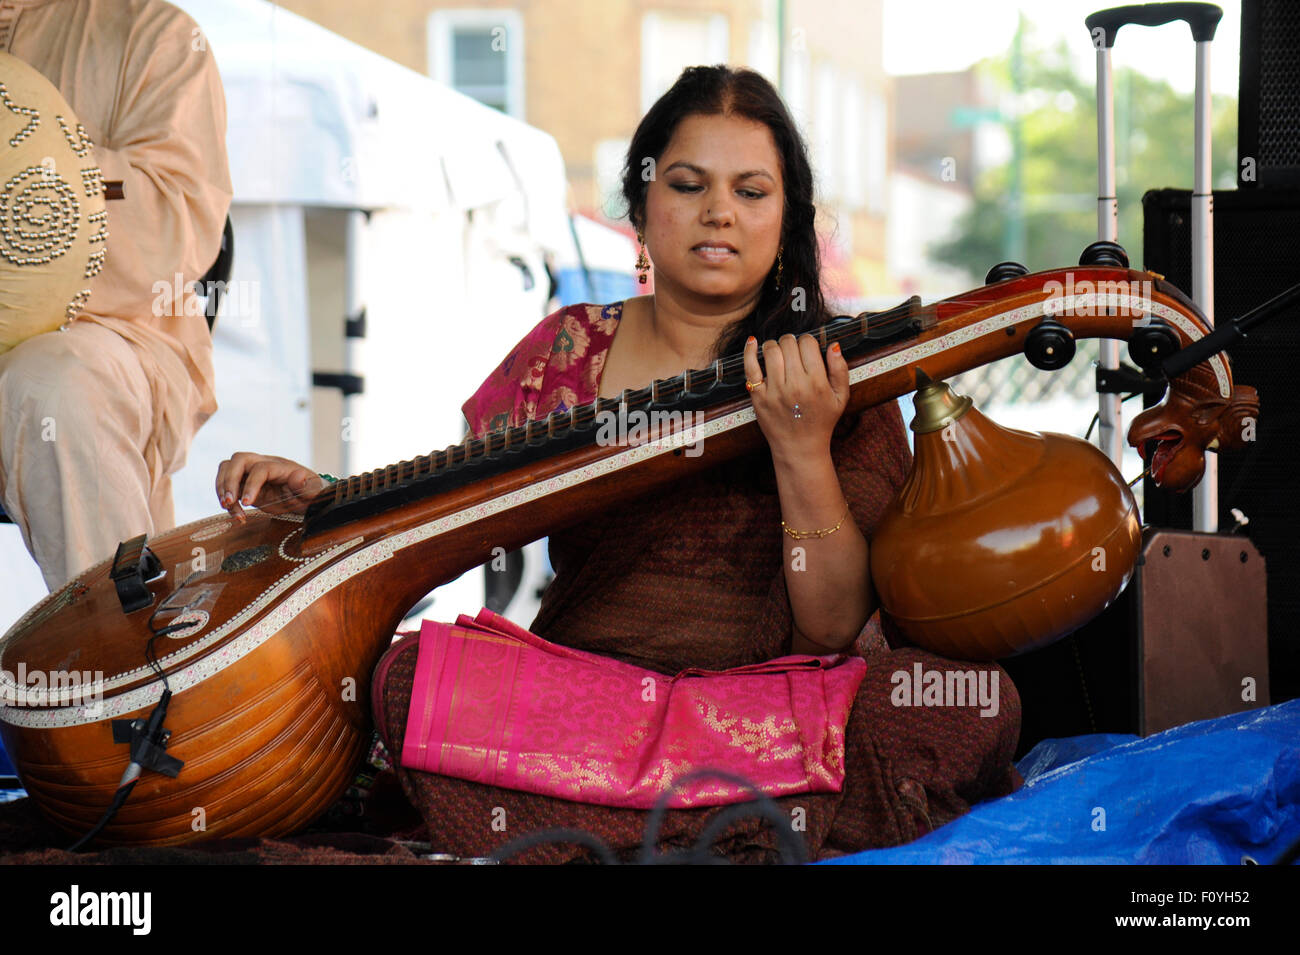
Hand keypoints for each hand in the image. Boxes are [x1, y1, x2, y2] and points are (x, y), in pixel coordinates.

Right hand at [214, 452, 328, 522]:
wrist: (304, 497)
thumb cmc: (309, 493)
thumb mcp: (313, 493)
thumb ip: (307, 487)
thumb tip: (298, 477)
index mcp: (280, 466)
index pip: (260, 468)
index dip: (252, 484)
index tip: (247, 502)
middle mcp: (263, 464)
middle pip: (238, 460)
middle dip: (229, 480)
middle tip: (228, 502)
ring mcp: (251, 472)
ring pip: (227, 468)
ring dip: (222, 488)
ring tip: (228, 508)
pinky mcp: (243, 484)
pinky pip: (226, 484)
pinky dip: (224, 497)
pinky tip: (233, 513)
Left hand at [743, 334, 848, 464]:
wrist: (800, 448)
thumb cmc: (821, 422)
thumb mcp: (841, 398)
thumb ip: (840, 370)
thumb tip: (834, 345)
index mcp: (817, 383)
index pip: (807, 343)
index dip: (807, 342)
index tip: (807, 349)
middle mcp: (795, 385)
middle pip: (788, 343)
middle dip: (791, 342)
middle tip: (792, 352)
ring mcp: (775, 391)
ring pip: (770, 350)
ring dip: (774, 346)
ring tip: (778, 353)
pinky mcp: (758, 397)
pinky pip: (750, 367)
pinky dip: (749, 351)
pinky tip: (753, 342)